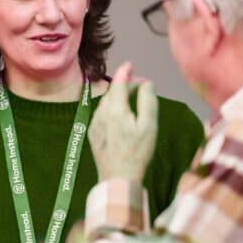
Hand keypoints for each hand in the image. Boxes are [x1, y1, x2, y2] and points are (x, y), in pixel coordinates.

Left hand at [89, 63, 157, 183]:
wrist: (118, 178)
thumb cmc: (137, 152)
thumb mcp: (149, 124)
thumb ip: (147, 100)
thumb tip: (146, 83)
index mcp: (114, 109)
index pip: (118, 83)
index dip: (125, 72)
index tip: (130, 64)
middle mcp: (100, 114)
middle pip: (111, 92)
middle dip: (124, 85)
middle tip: (140, 85)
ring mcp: (94, 124)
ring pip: (106, 103)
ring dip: (117, 97)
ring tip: (131, 98)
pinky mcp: (93, 135)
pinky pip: (102, 114)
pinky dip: (111, 108)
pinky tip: (120, 115)